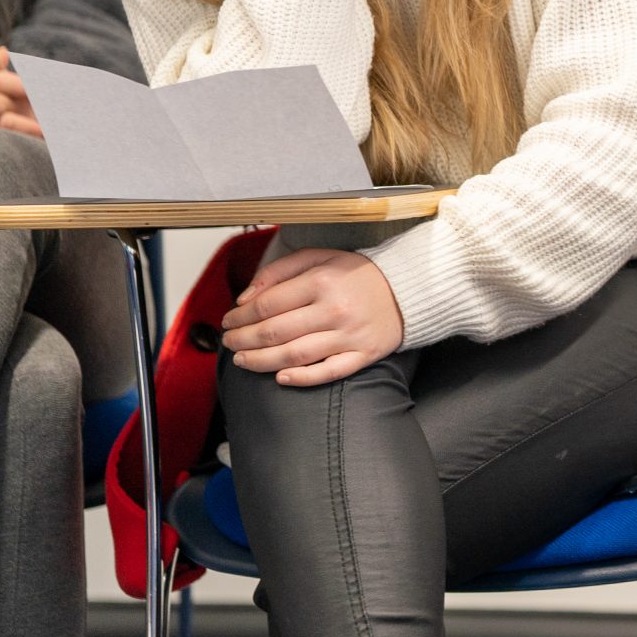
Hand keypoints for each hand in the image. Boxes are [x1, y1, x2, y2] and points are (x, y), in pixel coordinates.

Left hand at [221, 248, 405, 384]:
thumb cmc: (358, 275)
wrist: (407, 288)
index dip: (240, 316)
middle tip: (230, 342)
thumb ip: (279, 271)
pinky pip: (328, 372)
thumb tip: (245, 299)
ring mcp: (349, 335)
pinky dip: (302, 378)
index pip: (267, 304)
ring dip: (260, 361)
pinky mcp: (363, 354)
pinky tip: (280, 378)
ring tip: (243, 360)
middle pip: (274, 332)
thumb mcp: (320, 257)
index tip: (229, 320)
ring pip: (294, 355)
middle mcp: (335, 309)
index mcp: (322, 281)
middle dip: (243, 340)